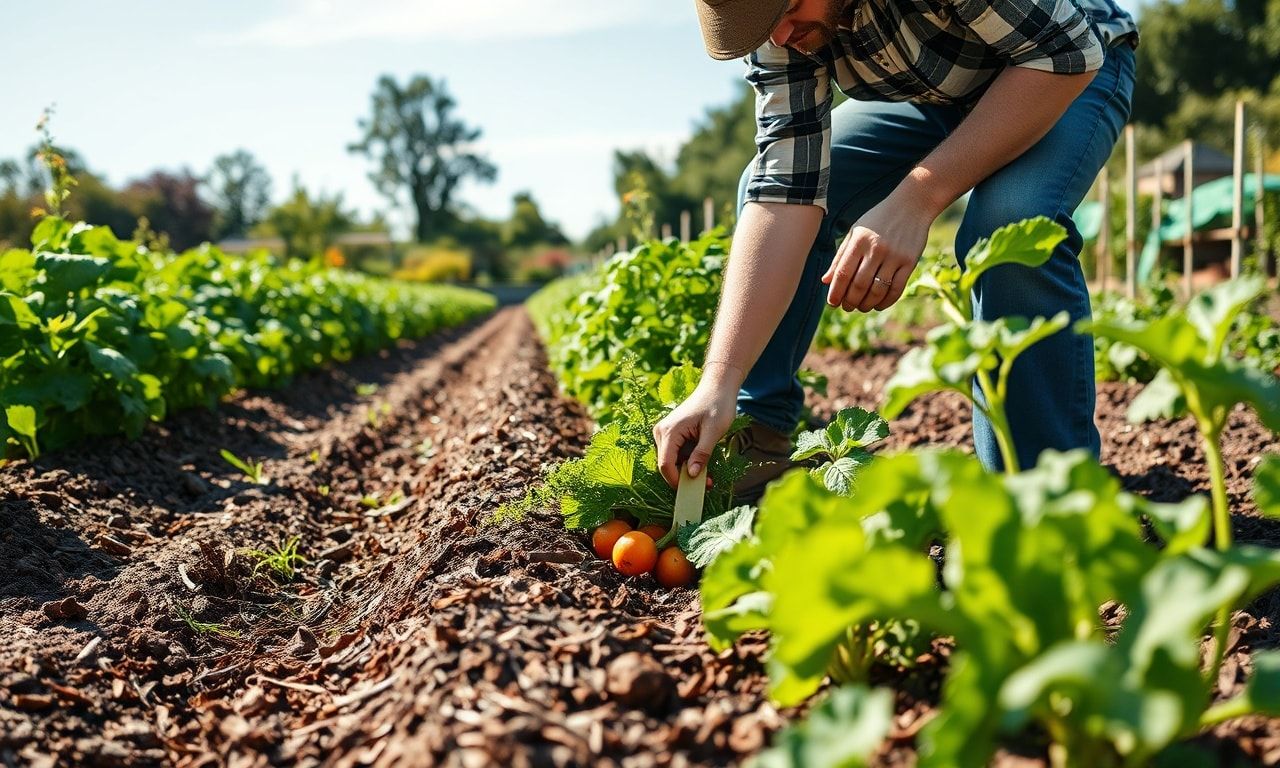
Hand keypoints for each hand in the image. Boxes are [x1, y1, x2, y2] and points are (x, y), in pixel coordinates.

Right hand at [652, 380, 737, 488]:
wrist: (717, 387)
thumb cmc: (717, 405)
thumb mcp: (713, 432)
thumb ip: (702, 454)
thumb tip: (693, 475)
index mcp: (669, 431)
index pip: (665, 464)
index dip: (677, 481)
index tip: (694, 489)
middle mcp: (662, 431)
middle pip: (667, 464)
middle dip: (685, 477)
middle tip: (708, 482)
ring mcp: (665, 432)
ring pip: (671, 460)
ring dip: (687, 470)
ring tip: (708, 474)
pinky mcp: (671, 433)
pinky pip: (675, 453)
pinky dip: (687, 461)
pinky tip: (702, 462)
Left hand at [821, 191, 933, 312]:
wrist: (911, 205)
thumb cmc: (878, 220)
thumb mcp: (855, 233)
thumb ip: (840, 257)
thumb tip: (826, 281)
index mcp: (859, 241)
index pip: (843, 273)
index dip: (836, 292)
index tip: (832, 303)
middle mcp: (876, 249)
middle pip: (859, 285)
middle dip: (850, 301)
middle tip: (847, 307)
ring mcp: (894, 256)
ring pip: (877, 290)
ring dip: (867, 304)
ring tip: (861, 307)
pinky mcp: (910, 262)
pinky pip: (897, 289)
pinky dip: (886, 302)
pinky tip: (878, 305)